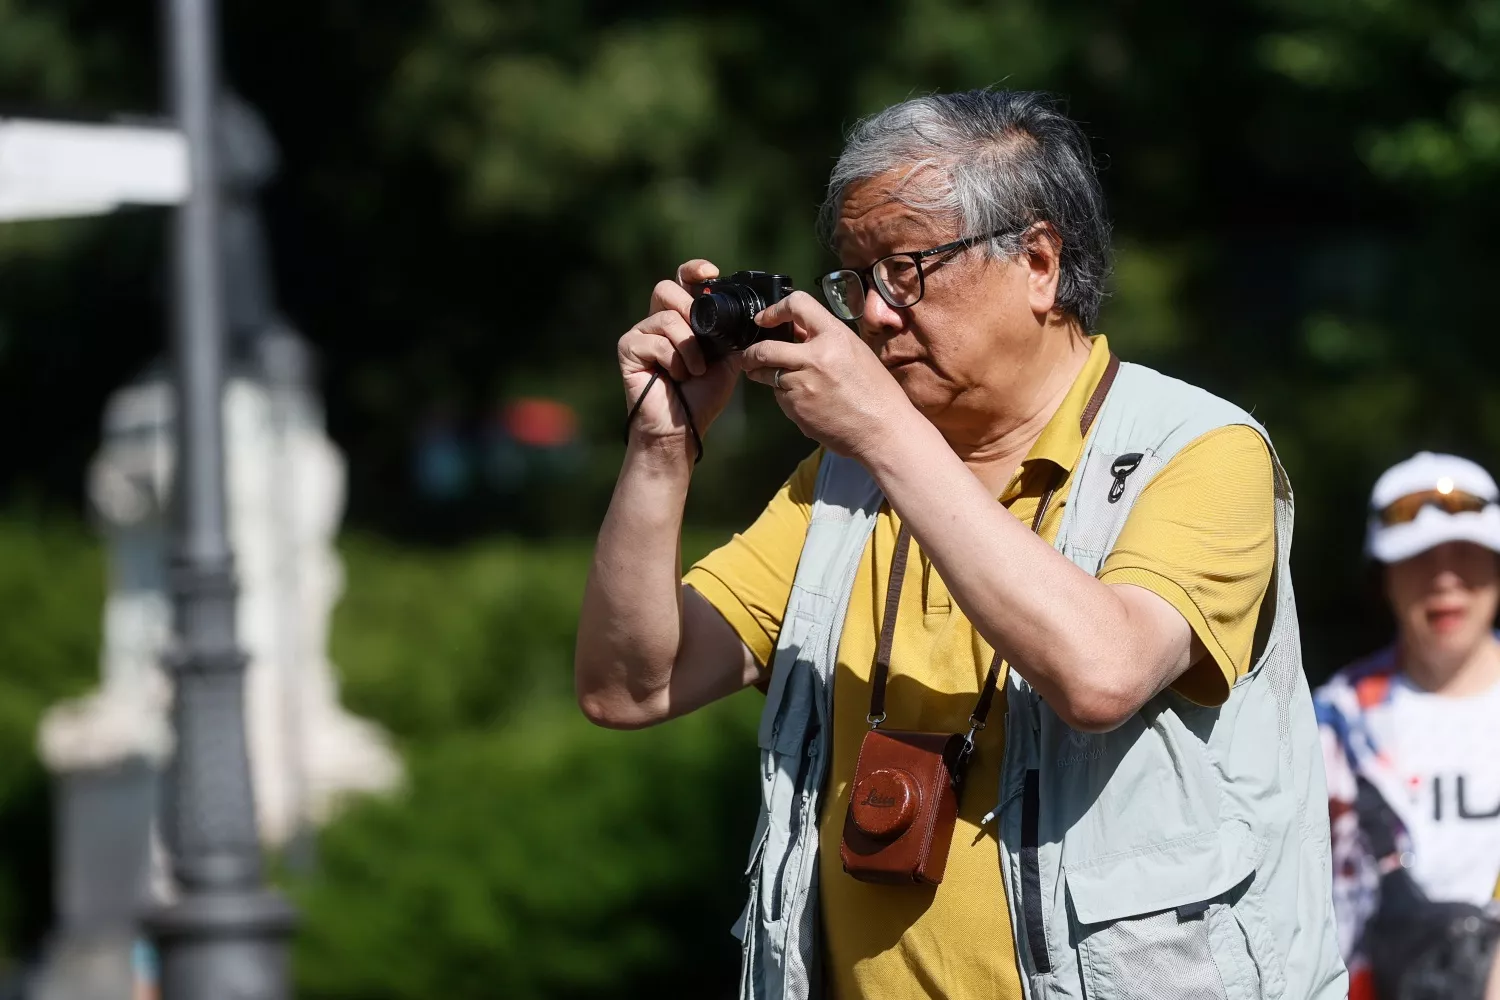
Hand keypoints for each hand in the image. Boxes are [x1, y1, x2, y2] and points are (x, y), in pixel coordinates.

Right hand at [617, 259, 741, 448]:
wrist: (683, 429)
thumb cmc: (702, 397)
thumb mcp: (727, 360)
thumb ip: (732, 333)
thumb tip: (751, 313)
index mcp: (681, 320)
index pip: (681, 281)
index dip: (693, 270)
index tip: (711, 273)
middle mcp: (657, 322)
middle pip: (666, 288)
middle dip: (689, 309)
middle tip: (703, 338)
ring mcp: (640, 334)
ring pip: (665, 317)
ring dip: (688, 345)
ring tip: (695, 370)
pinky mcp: (628, 349)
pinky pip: (654, 339)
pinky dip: (673, 358)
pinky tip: (677, 376)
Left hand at [741, 291, 915, 458]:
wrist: (882, 430)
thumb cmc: (876, 391)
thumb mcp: (855, 352)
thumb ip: (825, 340)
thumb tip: (796, 332)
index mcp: (834, 336)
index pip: (797, 305)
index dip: (775, 310)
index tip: (764, 319)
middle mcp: (814, 357)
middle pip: (765, 348)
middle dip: (751, 353)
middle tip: (748, 357)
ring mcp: (802, 385)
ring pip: (767, 375)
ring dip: (764, 376)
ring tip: (772, 378)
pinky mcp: (796, 409)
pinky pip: (780, 398)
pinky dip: (785, 397)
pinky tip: (803, 402)